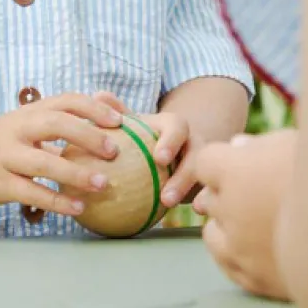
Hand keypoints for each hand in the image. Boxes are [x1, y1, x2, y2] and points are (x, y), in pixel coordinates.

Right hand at [0, 93, 122, 215]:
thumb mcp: (19, 128)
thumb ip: (52, 125)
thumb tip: (99, 121)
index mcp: (26, 114)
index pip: (64, 101)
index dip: (93, 108)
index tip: (119, 121)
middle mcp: (15, 130)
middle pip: (56, 123)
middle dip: (89, 135)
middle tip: (115, 151)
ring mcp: (4, 157)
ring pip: (45, 162)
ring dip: (77, 173)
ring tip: (103, 184)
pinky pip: (32, 193)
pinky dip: (58, 200)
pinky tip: (79, 208)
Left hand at [92, 93, 198, 209]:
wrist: (178, 150)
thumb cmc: (147, 137)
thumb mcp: (135, 124)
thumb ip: (119, 112)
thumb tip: (98, 94)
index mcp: (176, 127)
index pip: (177, 128)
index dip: (171, 141)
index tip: (159, 159)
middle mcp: (193, 143)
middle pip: (196, 156)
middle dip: (185, 175)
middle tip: (166, 194)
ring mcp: (204, 162)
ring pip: (205, 176)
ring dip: (189, 192)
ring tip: (169, 207)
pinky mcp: (208, 181)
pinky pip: (209, 192)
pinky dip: (203, 202)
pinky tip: (194, 212)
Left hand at [192, 129, 296, 299]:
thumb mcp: (301, 143)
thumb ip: (263, 144)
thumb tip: (239, 146)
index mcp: (236, 171)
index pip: (206, 162)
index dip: (225, 160)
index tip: (246, 162)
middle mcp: (230, 210)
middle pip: (211, 197)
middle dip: (228, 192)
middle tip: (262, 190)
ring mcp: (240, 248)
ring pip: (212, 233)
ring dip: (227, 226)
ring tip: (258, 222)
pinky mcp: (255, 278)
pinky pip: (228, 265)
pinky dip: (237, 255)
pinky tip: (258, 247)